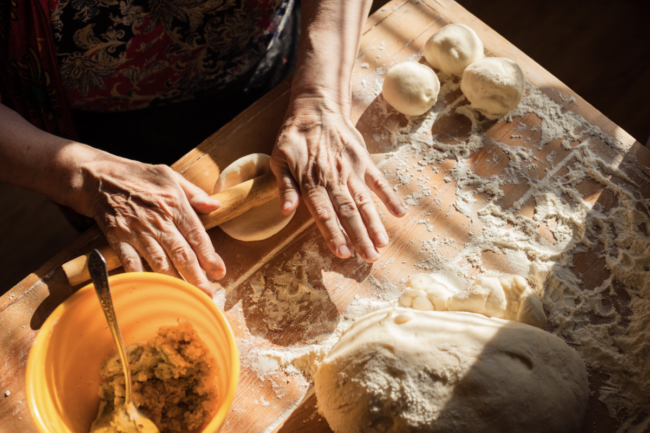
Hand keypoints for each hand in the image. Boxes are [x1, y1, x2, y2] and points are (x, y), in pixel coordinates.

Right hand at [79, 158, 225, 294]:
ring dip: (174, 282)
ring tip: (187, 297)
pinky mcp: (118, 238)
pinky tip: (154, 290)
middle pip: (181, 254)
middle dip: (196, 277)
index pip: (197, 234)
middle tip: (208, 294)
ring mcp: (137, 230)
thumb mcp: (170, 176)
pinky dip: (142, 278)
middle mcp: (158, 219)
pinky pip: (132, 263)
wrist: (98, 176)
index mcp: (175, 203)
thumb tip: (215, 207)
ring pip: (159, 262)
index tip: (219, 272)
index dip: (209, 256)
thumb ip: (195, 193)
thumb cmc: (138, 176)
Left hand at [271, 95, 406, 261]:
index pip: (323, 213)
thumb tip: (285, 211)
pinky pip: (379, 181)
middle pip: (348, 212)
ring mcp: (352, 170)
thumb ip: (285, 187)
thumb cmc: (294, 137)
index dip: (334, 234)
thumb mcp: (279, 159)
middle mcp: (333, 178)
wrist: (316, 107)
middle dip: (359, 237)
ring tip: (383, 245)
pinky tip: (400, 213)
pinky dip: (390, 196)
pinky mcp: (364, 161)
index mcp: (311, 181)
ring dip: (375, 224)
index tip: (343, 254)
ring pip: (365, 201)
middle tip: (369, 258)